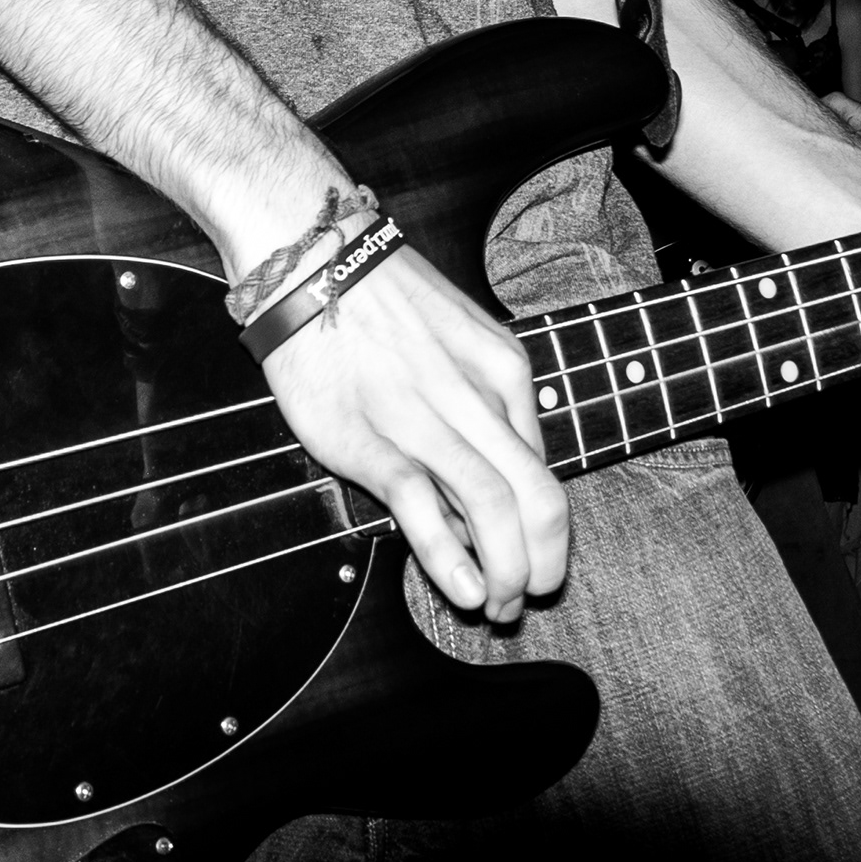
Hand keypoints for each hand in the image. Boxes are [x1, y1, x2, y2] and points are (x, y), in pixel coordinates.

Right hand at [260, 248, 564, 622]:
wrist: (313, 255)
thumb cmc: (381, 297)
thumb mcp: (460, 337)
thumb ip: (482, 404)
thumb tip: (487, 480)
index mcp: (504, 369)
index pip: (546, 469)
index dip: (547, 533)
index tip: (533, 561)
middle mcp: (475, 395)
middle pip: (538, 499)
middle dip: (543, 564)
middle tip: (529, 598)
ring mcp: (423, 418)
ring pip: (493, 508)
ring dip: (507, 574)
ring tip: (499, 606)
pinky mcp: (368, 438)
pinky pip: (423, 507)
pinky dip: (453, 559)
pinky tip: (466, 590)